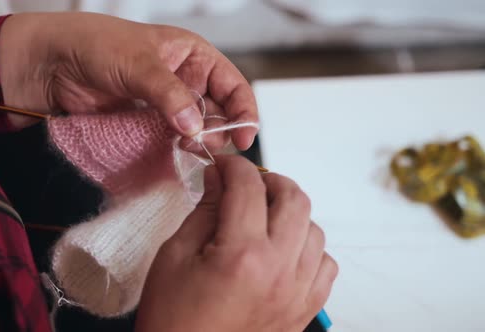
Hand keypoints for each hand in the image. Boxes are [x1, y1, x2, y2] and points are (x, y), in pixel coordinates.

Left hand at [0, 12, 257, 150]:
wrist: (51, 65)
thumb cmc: (94, 45)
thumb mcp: (138, 63)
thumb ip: (170, 94)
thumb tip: (195, 126)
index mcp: (192, 56)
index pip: (232, 84)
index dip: (243, 110)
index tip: (245, 137)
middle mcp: (184, 81)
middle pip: (218, 112)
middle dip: (218, 130)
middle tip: (207, 144)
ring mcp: (166, 106)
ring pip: (195, 131)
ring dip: (197, 144)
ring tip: (188, 151)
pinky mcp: (147, 126)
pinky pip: (170, 143)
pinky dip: (176, 152)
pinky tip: (175, 157)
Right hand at [135, 155, 337, 331]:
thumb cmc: (172, 318)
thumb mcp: (175, 255)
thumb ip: (205, 210)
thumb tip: (220, 178)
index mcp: (242, 255)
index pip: (248, 187)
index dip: (233, 166)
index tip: (222, 166)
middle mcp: (279, 271)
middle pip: (295, 200)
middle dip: (270, 180)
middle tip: (247, 183)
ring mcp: (297, 293)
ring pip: (315, 230)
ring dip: (291, 214)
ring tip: (263, 219)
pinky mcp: (304, 310)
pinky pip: (325, 265)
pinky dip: (308, 249)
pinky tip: (283, 251)